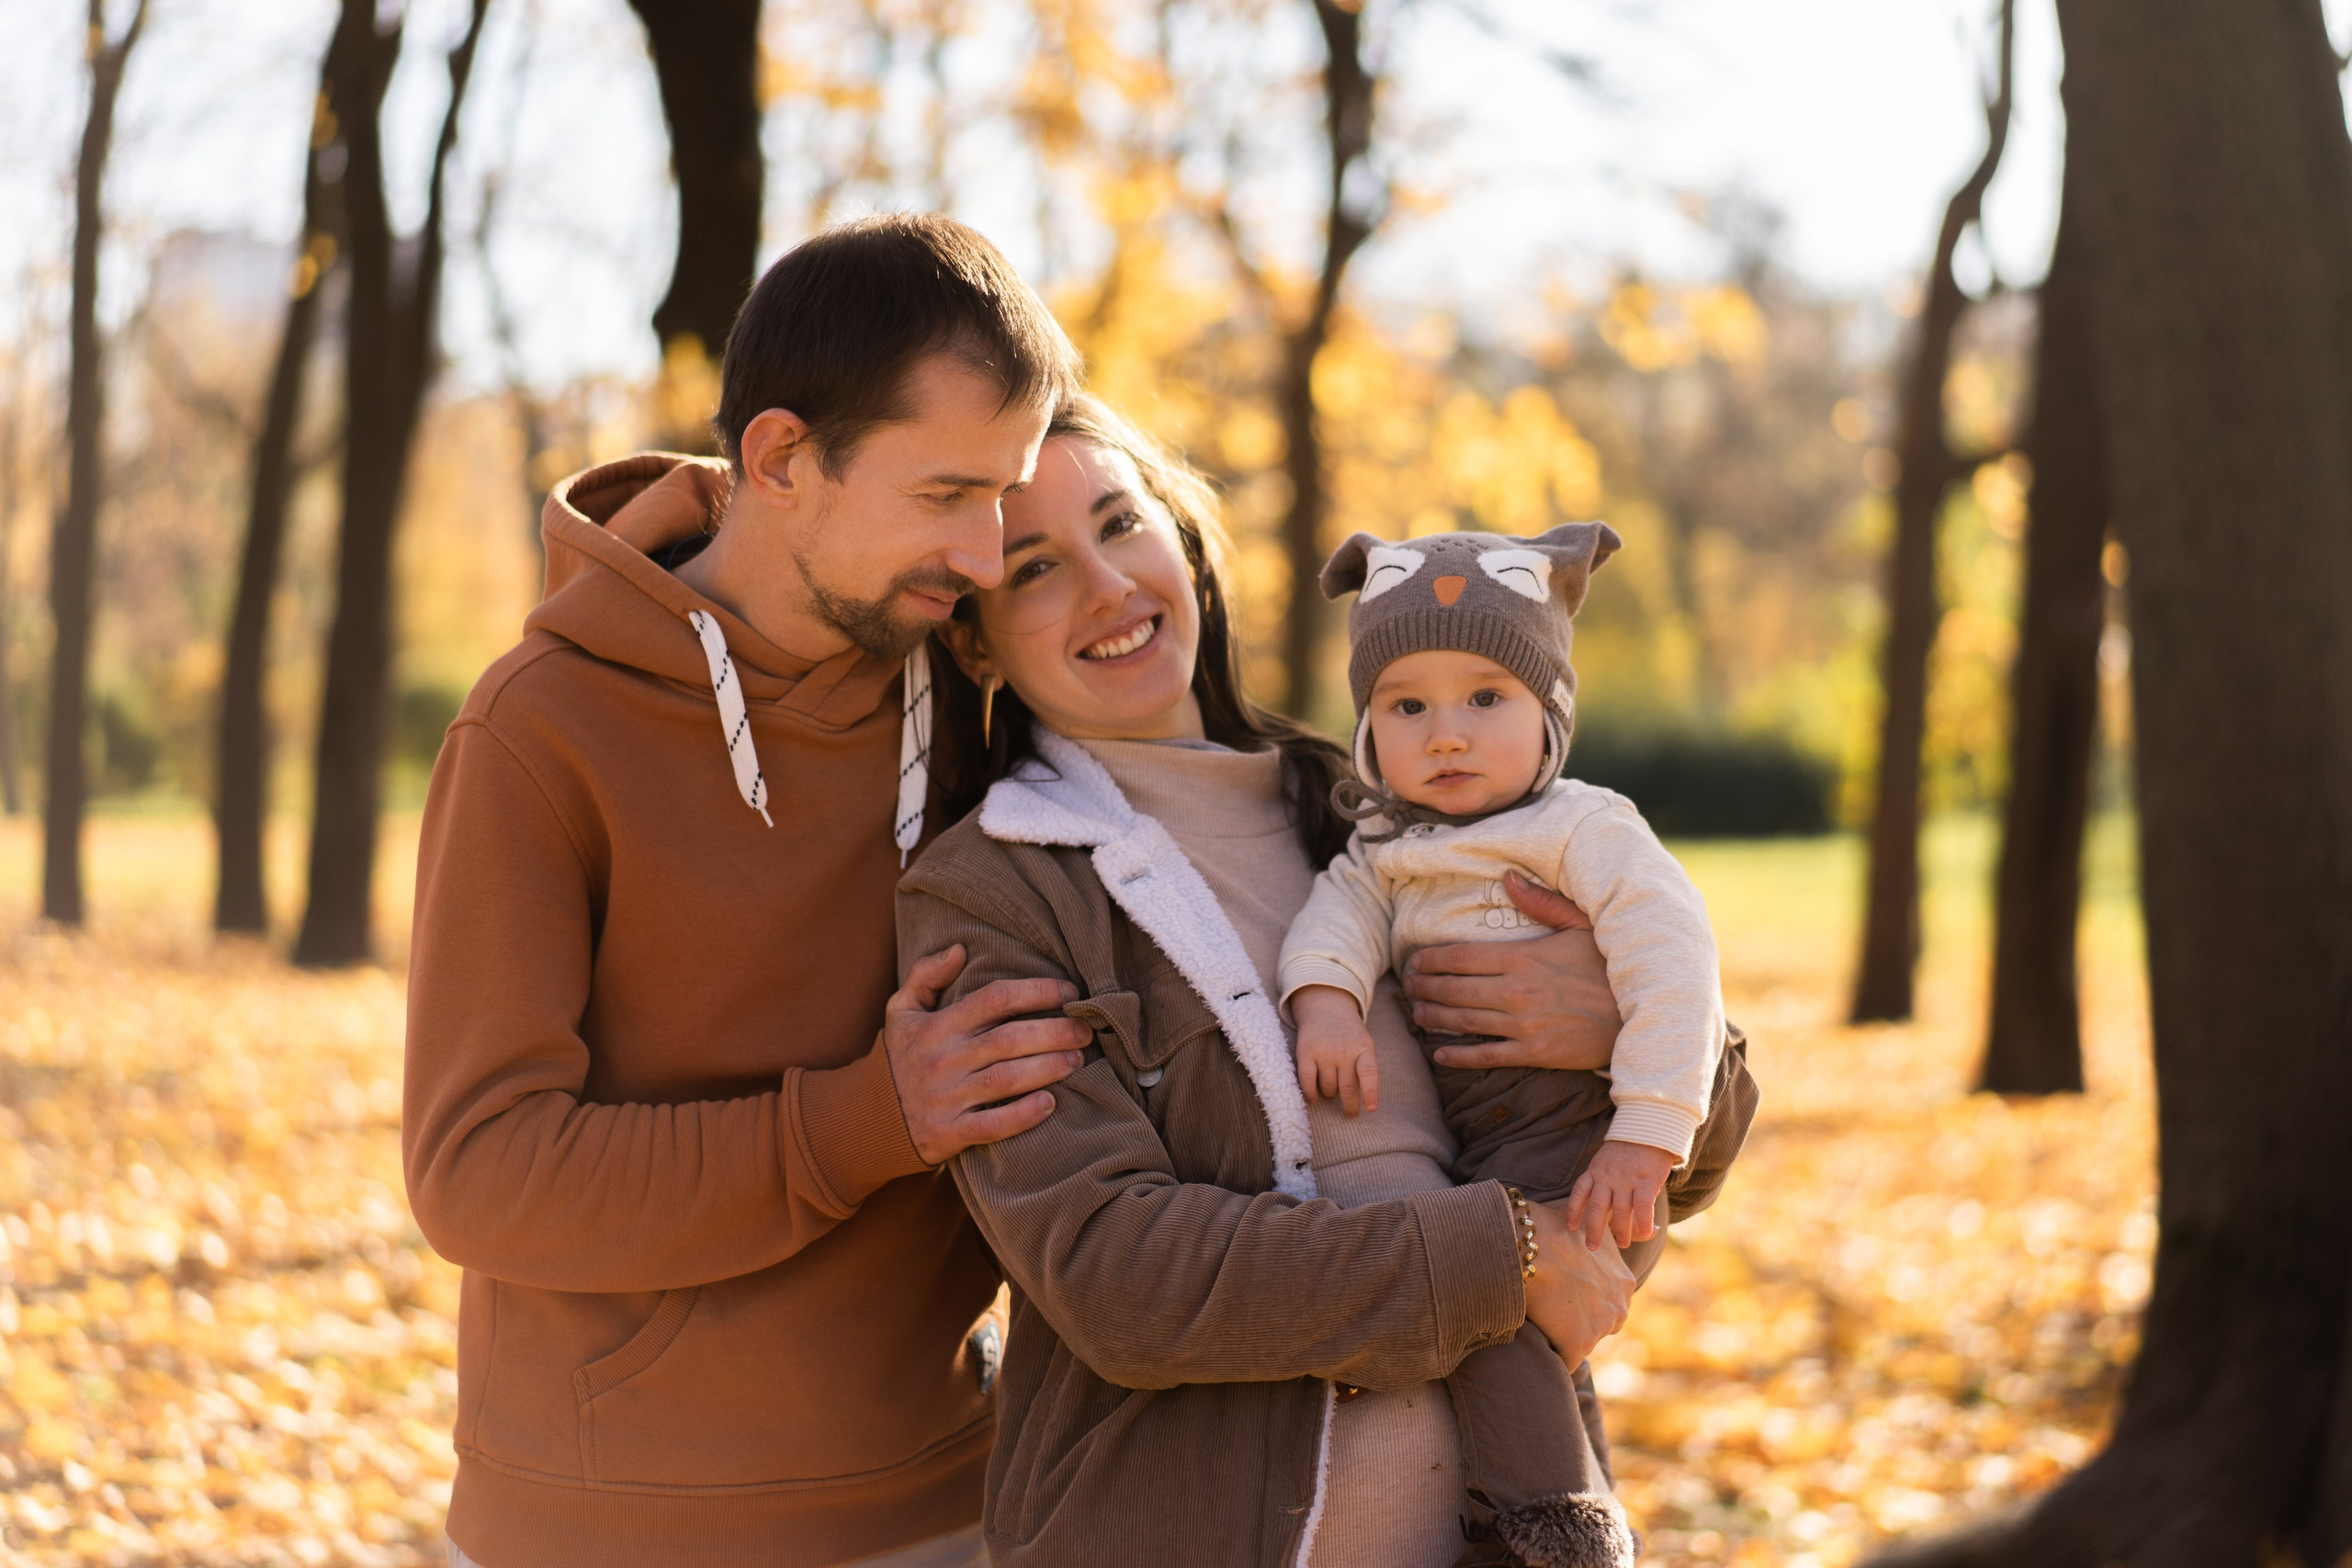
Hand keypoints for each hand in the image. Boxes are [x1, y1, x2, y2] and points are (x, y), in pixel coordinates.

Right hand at [884, 946, 1089, 1164]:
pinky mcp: (949, 1133)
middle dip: (1055, 1032)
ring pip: (1007, 1080)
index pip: (995, 999)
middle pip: (1009, 1039)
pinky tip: (1051, 1103)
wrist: (866, 1117)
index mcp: (937, 1026)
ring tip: (1078, 1060)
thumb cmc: (898, 1058)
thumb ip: (925, 975)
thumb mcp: (901, 1010)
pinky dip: (1024, 1115)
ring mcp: (946, 1098)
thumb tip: (959, 949)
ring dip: (1049, 1068)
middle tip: (1086, 1030)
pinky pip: (993, 1126)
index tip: (1068, 992)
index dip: (1037, 991)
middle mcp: (943, 1060)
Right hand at [1292, 986, 1379, 1116]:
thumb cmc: (1348, 1035)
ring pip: (1328, 1087)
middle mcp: (1343, 1050)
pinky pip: (1307, 1081)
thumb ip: (1364, 1068)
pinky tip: (1314, 1099)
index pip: (1369, 1072)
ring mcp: (1324, 1051)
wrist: (1326, 1008)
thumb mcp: (1364, 1045)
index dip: (1371, 1092)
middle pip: (1347, 1087)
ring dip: (1330, 1093)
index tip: (1371, 1108)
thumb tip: (1362, 1101)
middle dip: (1350, 1105)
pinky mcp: (1305, 1052)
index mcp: (1363, 1048)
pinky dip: (1310, 1094)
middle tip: (1350, 1114)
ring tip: (1331, 1088)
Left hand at [1404, 872, 1618, 1069]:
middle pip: (1454, 989)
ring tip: (1415, 1012)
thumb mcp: (1580, 924)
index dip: (1431, 960)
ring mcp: (1523, 1025)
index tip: (1413, 961)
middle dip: (1424, 987)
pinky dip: (1458, 1056)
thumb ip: (1541, 901)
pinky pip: (1487, 1056)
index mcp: (1522, 957)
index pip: (1460, 957)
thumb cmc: (1608, 966)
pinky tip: (1439, 1054)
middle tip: (1407, 987)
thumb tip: (1508, 876)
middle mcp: (1515, 992)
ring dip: (1433, 1017)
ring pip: (1463, 1021)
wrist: (1640, 1014)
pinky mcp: (1535, 1053)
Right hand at [1520, 1194, 1632, 1364]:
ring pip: (1581, 1342)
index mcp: (1624, 1282)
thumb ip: (1623, 1229)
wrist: (1530, 1243)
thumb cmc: (1555, 1228)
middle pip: (1598, 1325)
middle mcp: (1620, 1307)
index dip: (1582, 1298)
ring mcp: (1601, 1326)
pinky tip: (1540, 1335)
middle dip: (1577, 1320)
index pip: (1607, 1303)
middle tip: (1552, 1302)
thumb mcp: (1596, 1224)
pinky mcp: (1579, 1342)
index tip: (1563, 1288)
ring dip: (1563, 1335)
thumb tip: (1655, 1228)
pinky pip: (1567, 1360)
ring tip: (1542, 1314)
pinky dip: (1554, 1353)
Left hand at [1565, 1140, 1675, 1249]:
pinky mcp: (1645, 1180)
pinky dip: (1643, 1221)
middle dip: (1593, 1229)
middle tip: (1591, 1247)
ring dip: (1621, 1230)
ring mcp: (1626, 1179)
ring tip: (1623, 1244)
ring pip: (1620, 1210)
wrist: (1649, 1128)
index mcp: (1595, 1171)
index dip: (1573, 1210)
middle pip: (1597, 1207)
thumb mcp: (1606, 1159)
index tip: (1570, 1227)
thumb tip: (1606, 1204)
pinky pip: (1643, 1205)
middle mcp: (1607, 1177)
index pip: (1580, 1192)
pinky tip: (1646, 1233)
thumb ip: (1603, 1178)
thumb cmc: (1628, 1148)